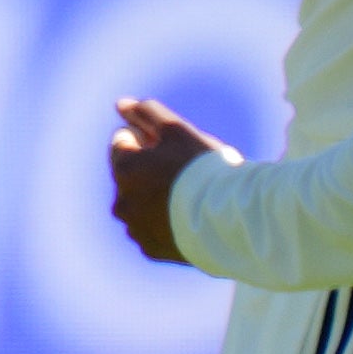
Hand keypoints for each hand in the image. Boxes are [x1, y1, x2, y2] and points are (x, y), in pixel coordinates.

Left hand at [110, 95, 228, 265]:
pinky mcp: (151, 250)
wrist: (231, 220)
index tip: (174, 147)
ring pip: (141, 206)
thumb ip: (147, 114)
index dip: (149, 140)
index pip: (123, 143)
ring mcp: (135, 228)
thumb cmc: (205, 170)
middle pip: (131, 176)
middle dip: (151, 170)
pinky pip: (154, 232)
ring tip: (192, 198)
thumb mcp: (178, 131)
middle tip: (187, 171)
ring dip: (156, 199)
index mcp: (123, 169)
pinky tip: (191, 220)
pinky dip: (166, 224)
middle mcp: (121, 201)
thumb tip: (121, 104)